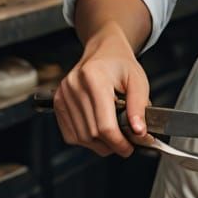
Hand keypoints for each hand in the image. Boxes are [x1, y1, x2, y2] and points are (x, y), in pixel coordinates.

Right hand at [54, 22, 149, 157]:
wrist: (103, 49)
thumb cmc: (120, 63)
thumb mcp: (138, 79)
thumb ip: (139, 106)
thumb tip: (139, 131)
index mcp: (94, 77)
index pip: (104, 124)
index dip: (118, 142)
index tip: (130, 147)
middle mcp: (74, 86)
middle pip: (92, 134)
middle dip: (111, 145)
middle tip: (126, 143)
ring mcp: (63, 95)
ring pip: (81, 138)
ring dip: (99, 145)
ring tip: (114, 136)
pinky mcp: (58, 103)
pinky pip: (71, 134)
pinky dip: (86, 139)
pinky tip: (98, 131)